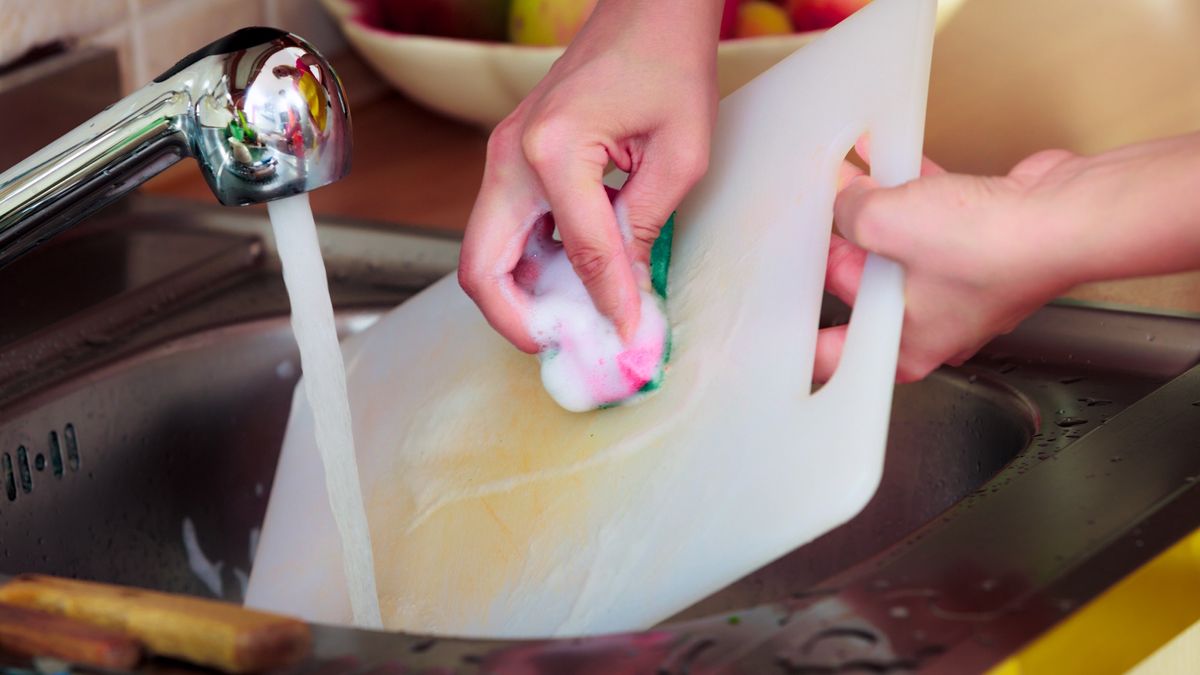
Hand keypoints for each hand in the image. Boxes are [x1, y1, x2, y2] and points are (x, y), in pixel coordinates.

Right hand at [458, 0, 720, 352]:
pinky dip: (527, 265)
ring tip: (571, 320)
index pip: (579, 255)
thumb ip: (645, 229)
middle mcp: (511, 155)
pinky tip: (569, 279)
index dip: (607, 306)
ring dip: (520, 296)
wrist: (646, 9)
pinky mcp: (512, 159)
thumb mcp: (679, 154)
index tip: (629, 339)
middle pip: (482, 267)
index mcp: (553, 149)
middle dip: (517, 321)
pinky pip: (503, 229)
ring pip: (485, 252)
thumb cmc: (668, 63)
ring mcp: (503, 155)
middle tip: (563, 346)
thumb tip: (627, 295)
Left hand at [815, 139, 1084, 381]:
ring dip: (872, 211)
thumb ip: (849, 214)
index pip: (833, 354)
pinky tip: (888, 158)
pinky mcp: (980, 243)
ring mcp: (957, 282)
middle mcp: (931, 322)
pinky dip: (911, 191)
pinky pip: (931, 217)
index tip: (775, 320)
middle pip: (861, 288)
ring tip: (841, 180)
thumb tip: (845, 199)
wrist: (1064, 217)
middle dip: (837, 248)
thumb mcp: (885, 223)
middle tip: (809, 220)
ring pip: (897, 248)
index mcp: (903, 346)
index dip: (800, 336)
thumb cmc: (992, 248)